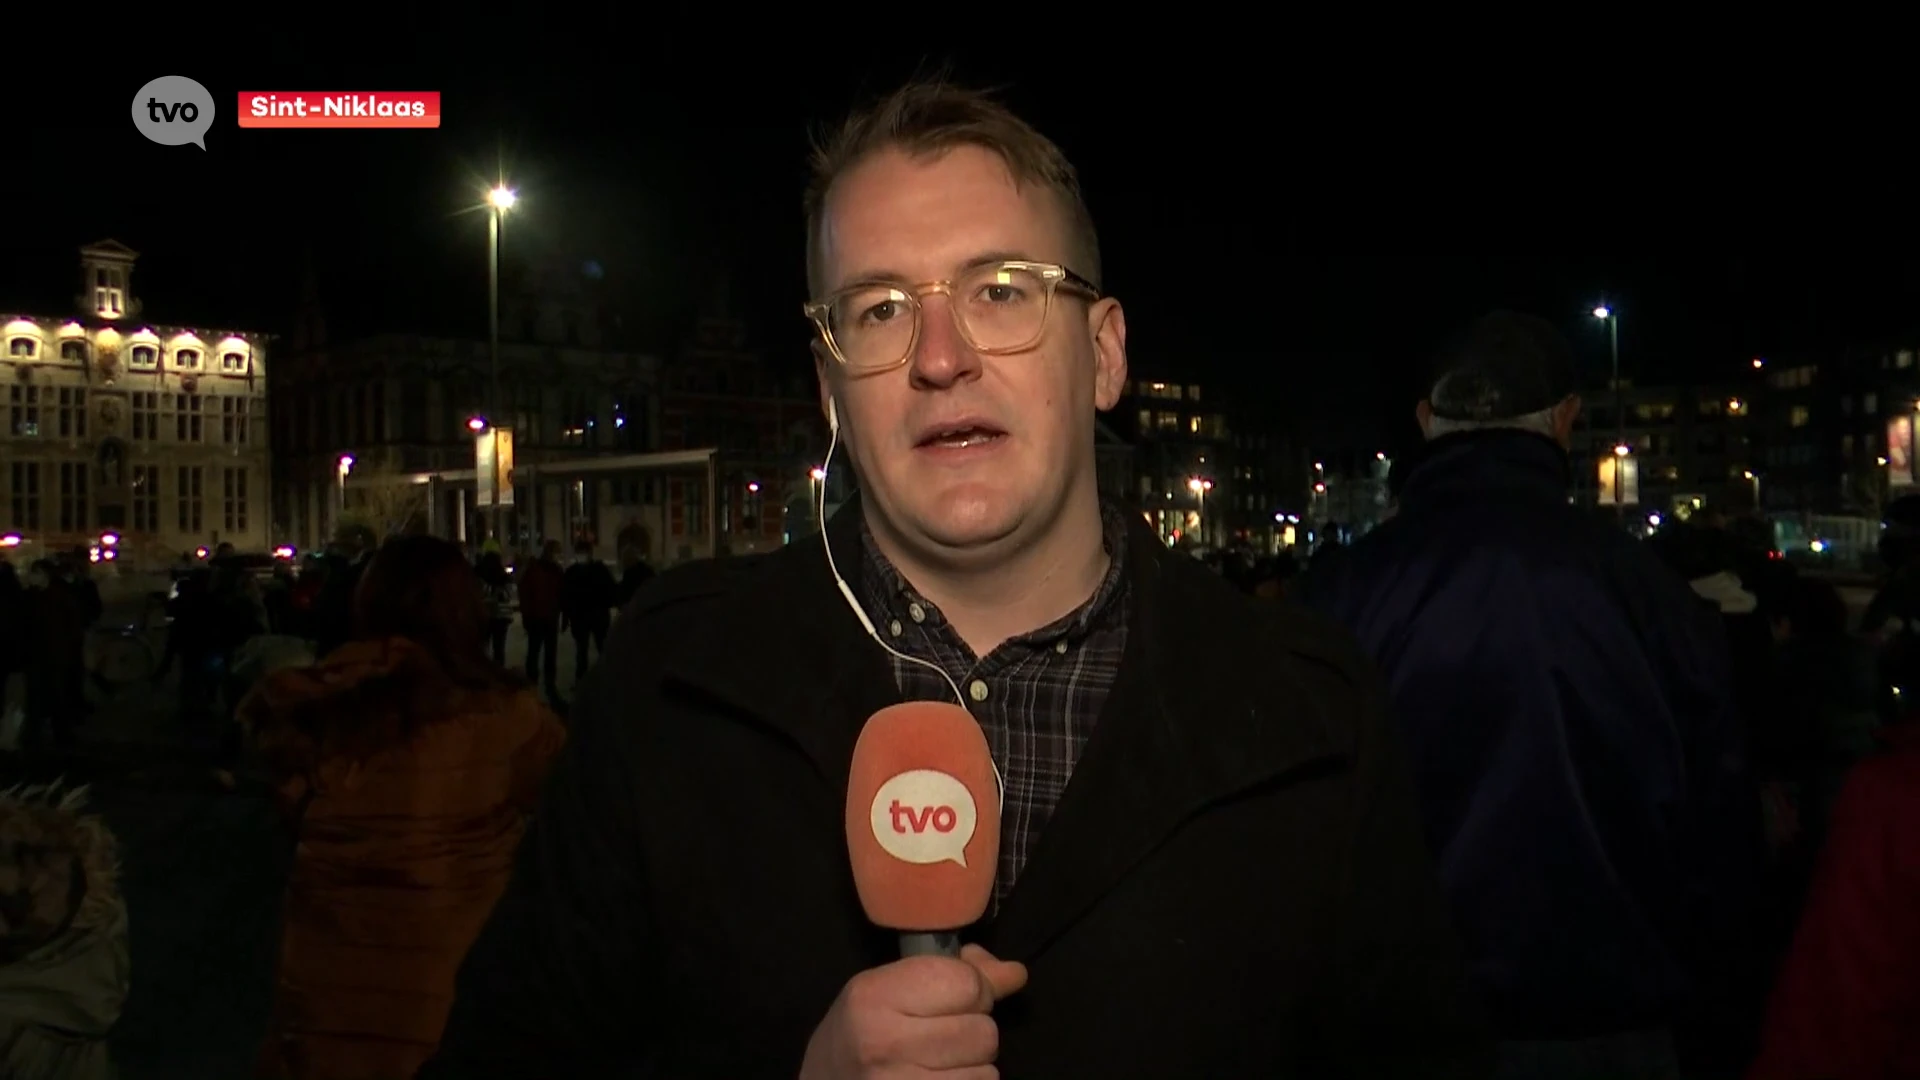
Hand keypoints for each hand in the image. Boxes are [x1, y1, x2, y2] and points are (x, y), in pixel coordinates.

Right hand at [799, 944, 1025, 1078]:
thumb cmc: (861, 1031)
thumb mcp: (891, 988)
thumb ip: (954, 973)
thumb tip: (1016, 974)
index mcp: (875, 997)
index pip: (967, 984)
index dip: (973, 989)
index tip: (953, 998)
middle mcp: (886, 1044)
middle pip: (984, 1032)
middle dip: (974, 1031)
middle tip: (944, 1035)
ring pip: (987, 1072)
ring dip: (973, 1066)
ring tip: (940, 1063)